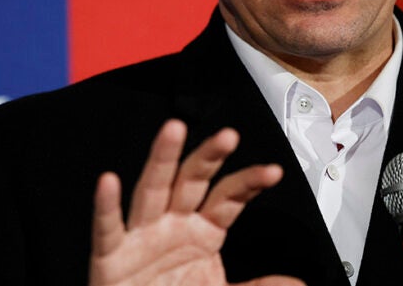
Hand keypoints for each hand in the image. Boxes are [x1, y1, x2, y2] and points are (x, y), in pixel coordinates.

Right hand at [88, 119, 304, 285]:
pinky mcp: (111, 256)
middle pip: (192, 181)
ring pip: (151, 189)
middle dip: (209, 157)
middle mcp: (172, 224)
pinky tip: (108, 182)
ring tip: (173, 131)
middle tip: (228, 136)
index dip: (249, 182)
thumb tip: (296, 282)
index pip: (229, 196)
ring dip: (162, 159)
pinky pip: (109, 229)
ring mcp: (141, 236)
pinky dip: (106, 206)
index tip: (273, 172)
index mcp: (202, 230)